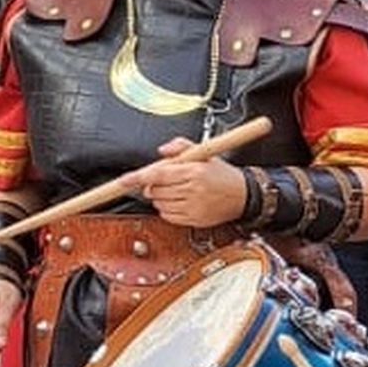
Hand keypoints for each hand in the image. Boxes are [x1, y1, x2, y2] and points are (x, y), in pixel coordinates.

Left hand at [132, 139, 250, 228]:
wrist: (244, 196)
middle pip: (155, 190)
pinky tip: (180, 201)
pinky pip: (168, 216)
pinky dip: (167, 209)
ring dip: (161, 197)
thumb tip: (162, 150)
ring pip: (159, 203)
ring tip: (177, 190)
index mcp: (194, 171)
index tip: (123, 181)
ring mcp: (193, 207)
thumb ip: (180, 147)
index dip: (137, 177)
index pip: (158, 174)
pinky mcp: (194, 220)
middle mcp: (193, 189)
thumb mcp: (205, 153)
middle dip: (153, 185)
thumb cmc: (223, 175)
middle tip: (166, 180)